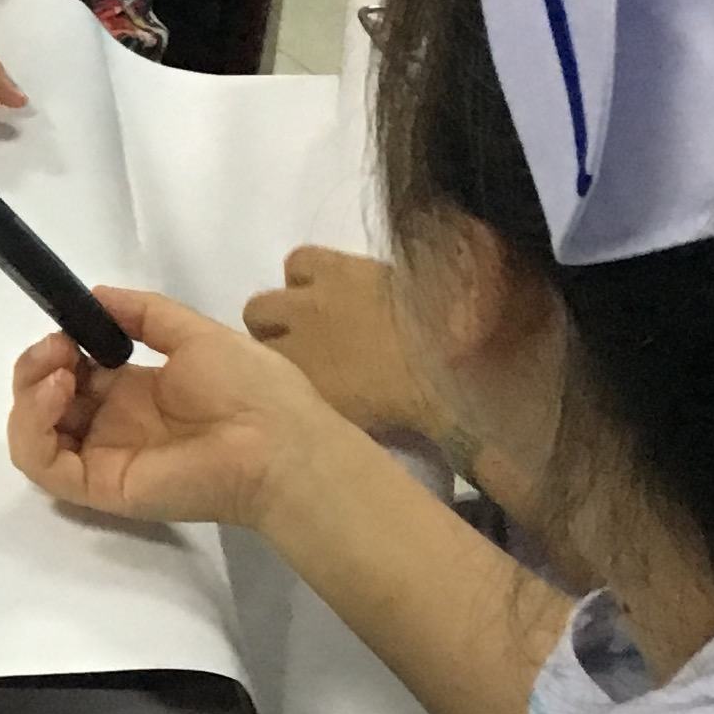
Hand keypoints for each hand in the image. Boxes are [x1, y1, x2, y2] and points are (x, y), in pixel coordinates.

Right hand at [6, 286, 351, 534]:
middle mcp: (112, 427)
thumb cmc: (249, 388)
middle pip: (45, 403)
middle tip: (59, 345)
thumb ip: (144, 312)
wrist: (278, 442)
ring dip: (28, 393)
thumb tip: (94, 295)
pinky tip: (56, 390)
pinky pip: (42, 465)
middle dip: (37, 365)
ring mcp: (103, 458)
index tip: (67, 327)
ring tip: (58, 367)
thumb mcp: (195, 333)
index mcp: (135, 395)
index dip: (59, 348)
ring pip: (33, 435)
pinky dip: (32, 426)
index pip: (73, 373)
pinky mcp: (99, 485)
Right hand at [243, 247, 431, 442]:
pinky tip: (335, 285)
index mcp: (305, 390)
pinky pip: (298, 261)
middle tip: (310, 351)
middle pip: (253, 340)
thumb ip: (359, 434)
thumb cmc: (427, 393)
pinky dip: (308, 272)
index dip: (275, 381)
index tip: (298, 385)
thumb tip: (371, 452)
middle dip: (275, 343)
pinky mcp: (334, 266)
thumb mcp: (389, 432)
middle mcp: (293, 345)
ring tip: (320, 317)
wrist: (460, 336)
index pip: (258, 380)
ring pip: (264, 302)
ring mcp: (310, 302)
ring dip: (285, 310)